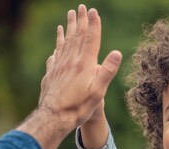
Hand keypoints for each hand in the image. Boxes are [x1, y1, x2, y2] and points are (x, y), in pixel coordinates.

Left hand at [17, 4, 121, 148]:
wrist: (54, 117)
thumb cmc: (79, 106)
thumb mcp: (98, 92)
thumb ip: (107, 71)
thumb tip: (116, 53)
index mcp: (84, 65)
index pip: (90, 40)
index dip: (93, 25)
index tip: (93, 11)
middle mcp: (71, 62)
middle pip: (76, 37)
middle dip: (80, 21)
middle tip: (81, 7)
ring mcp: (59, 66)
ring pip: (65, 43)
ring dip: (68, 28)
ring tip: (69, 17)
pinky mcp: (52, 74)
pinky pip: (55, 54)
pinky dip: (57, 44)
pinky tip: (57, 43)